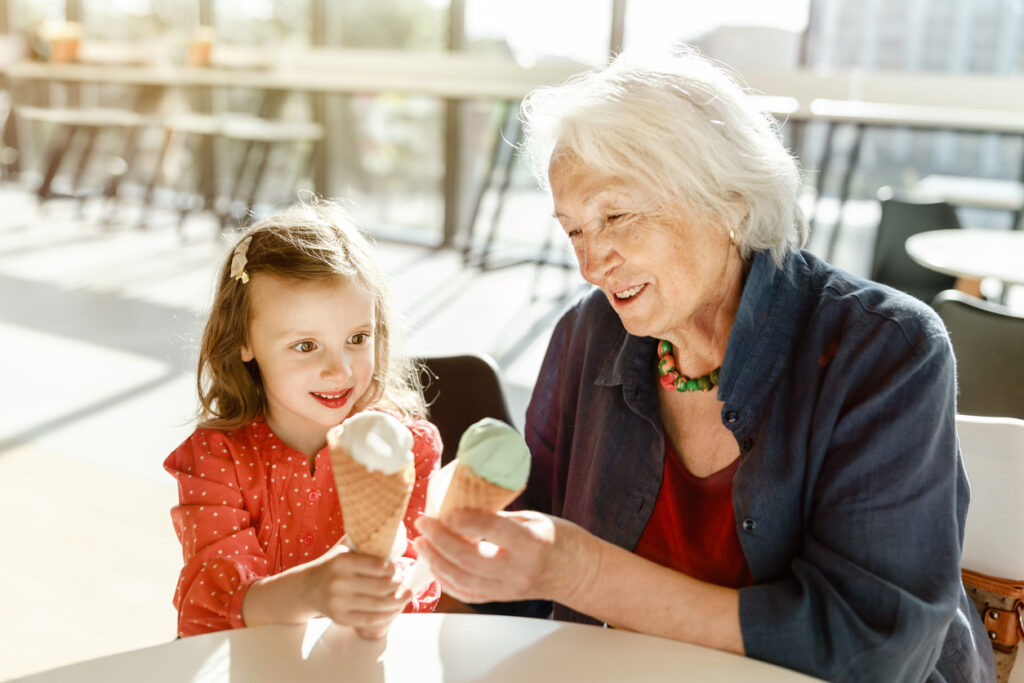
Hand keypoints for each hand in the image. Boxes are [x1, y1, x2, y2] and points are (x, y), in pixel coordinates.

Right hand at [306, 544, 411, 637]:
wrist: (306, 588)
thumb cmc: (332, 565)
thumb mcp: (343, 548)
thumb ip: (364, 540)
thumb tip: (394, 529)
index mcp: (342, 562)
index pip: (378, 566)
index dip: (394, 569)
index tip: (398, 568)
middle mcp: (338, 582)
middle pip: (381, 587)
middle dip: (398, 585)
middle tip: (404, 582)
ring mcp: (338, 602)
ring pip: (378, 605)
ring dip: (397, 602)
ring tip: (406, 596)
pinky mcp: (340, 618)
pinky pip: (369, 620)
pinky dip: (386, 615)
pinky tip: (394, 609)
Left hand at [413, 510, 587, 604]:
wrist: (577, 572)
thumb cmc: (559, 539)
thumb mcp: (532, 518)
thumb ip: (498, 518)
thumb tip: (462, 508)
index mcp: (532, 542)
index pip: (492, 531)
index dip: (464, 520)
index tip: (445, 511)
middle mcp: (519, 569)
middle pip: (469, 559)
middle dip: (439, 541)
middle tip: (424, 523)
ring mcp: (509, 588)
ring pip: (462, 581)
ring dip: (436, 561)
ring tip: (422, 544)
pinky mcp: (501, 598)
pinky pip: (467, 594)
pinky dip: (446, 580)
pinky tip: (435, 565)